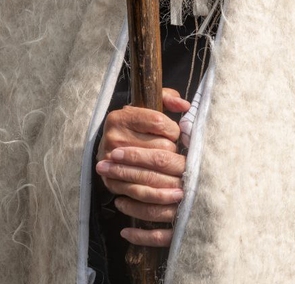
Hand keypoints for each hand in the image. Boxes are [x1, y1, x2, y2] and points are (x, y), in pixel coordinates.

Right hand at [96, 88, 190, 246]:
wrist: (109, 146)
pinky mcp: (112, 182)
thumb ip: (167, 98)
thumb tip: (185, 105)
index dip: (174, 130)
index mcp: (122, 117)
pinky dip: (158, 197)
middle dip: (174, 155)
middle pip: (159, 150)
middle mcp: (113, 138)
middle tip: (177, 156)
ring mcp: (111, 162)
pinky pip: (140, 192)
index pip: (158, 122)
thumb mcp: (148, 105)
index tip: (175, 134)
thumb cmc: (137, 124)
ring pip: (151, 174)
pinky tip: (173, 196)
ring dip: (171, 180)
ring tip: (184, 184)